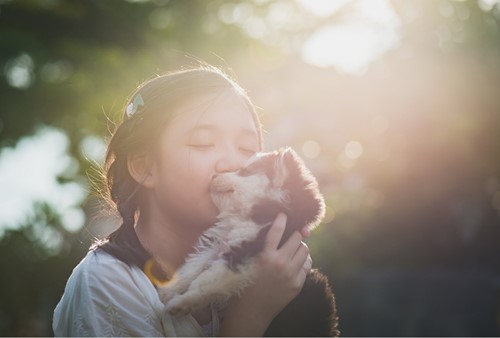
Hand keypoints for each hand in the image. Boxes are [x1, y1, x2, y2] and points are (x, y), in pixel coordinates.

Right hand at [220, 213, 311, 335]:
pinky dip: (303, 260)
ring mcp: (291, 274)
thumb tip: (278, 232)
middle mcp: (280, 264)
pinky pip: (307, 265)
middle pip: (296, 239)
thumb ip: (261, 247)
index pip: (276, 232)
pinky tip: (296, 262)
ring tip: (293, 248)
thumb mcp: (248, 262)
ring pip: (305, 250)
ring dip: (300, 246)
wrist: (251, 311)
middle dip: (295, 234)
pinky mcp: (298, 284)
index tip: (283, 214)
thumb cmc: (245, 283)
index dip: (282, 220)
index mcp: (265, 257)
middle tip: (291, 234)